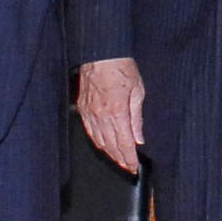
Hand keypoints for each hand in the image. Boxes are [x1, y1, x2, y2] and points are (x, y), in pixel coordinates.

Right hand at [77, 57, 145, 172]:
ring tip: (117, 159)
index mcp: (117, 112)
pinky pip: (89, 131)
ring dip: (108, 152)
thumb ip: (137, 117)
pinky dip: (97, 141)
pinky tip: (102, 145)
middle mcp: (101, 116)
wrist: (100, 53)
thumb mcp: (137, 91)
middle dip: (119, 158)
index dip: (129, 158)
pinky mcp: (82, 108)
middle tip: (127, 167)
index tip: (133, 167)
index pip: (124, 143)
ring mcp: (89, 113)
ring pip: (98, 140)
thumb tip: (139, 138)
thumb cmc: (121, 67)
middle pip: (110, 145)